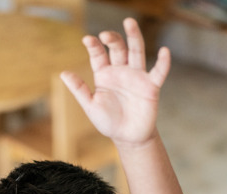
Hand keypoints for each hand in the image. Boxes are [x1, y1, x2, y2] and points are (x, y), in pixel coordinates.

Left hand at [62, 18, 168, 145]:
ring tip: (129, 22)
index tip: (87, 39)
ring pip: (136, 52)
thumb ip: (79, 90)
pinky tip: (164, 51)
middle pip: (117, 48)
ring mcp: (136, 77)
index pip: (98, 55)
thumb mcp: (91, 106)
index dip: (93, 46)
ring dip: (134, 37)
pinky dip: (163, 62)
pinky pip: (158, 72)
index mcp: (104, 74)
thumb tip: (63, 73)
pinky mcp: (151, 86)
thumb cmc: (108, 121)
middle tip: (105, 34)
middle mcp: (120, 71)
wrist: (127, 138)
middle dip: (112, 39)